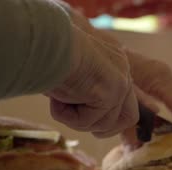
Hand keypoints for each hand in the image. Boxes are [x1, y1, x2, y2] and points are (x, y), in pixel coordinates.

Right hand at [45, 8, 137, 137]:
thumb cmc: (45, 51)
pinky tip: (56, 98)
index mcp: (114, 60)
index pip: (124, 98)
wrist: (44, 38)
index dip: (109, 117)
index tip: (95, 127)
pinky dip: (66, 116)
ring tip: (59, 99)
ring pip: (104, 123)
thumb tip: (82, 112)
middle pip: (128, 117)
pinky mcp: (111, 92)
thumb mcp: (69, 71)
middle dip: (105, 128)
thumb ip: (83, 88)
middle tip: (80, 123)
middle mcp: (122, 69)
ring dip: (76, 119)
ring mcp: (120, 81)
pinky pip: (87, 121)